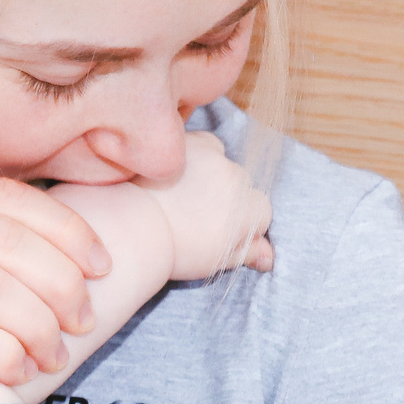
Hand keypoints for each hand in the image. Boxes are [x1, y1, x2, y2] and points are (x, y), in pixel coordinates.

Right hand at [0, 177, 112, 403]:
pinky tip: (20, 373)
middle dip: (58, 281)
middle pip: (1, 240)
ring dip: (36, 324)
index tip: (103, 268)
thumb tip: (84, 242)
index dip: (66, 231)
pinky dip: (2, 354)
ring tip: (55, 354)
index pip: (5, 199)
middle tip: (83, 320)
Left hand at [140, 134, 273, 282]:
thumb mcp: (215, 260)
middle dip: (225, 198)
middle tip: (194, 213)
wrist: (134, 228)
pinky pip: (206, 144)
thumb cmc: (175, 251)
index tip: (216, 230)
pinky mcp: (193, 142)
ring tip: (181, 193)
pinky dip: (197, 155)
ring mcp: (217, 159)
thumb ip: (246, 252)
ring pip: (225, 164)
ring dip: (212, 174)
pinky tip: (176, 174)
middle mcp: (240, 181)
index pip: (261, 212)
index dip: (240, 222)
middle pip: (242, 186)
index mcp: (251, 211)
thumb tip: (269, 257)